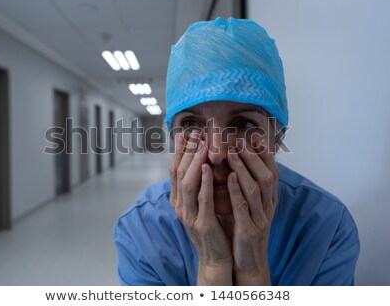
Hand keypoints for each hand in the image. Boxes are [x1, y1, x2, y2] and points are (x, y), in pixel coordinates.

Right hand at [169, 132, 232, 284]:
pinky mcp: (202, 223)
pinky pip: (202, 199)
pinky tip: (207, 168)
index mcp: (178, 200)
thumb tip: (199, 162)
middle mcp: (179, 206)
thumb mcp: (200, 204)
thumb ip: (197, 185)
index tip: (184, 133)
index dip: (179, 151)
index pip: (174, 170)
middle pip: (178, 173)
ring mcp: (189, 215)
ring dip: (193, 162)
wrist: (215, 257)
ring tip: (201, 145)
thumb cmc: (211, 227)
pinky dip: (204, 182)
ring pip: (187, 183)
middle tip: (193, 133)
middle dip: (185, 151)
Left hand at [225, 139, 278, 284]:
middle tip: (240, 139)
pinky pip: (243, 208)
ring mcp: (260, 219)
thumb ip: (249, 187)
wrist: (249, 263)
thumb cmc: (246, 231)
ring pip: (256, 189)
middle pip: (267, 176)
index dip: (264, 154)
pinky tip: (229, 178)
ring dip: (244, 168)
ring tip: (232, 152)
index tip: (254, 137)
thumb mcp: (252, 207)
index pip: (272, 172)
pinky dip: (237, 191)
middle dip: (254, 156)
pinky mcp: (248, 231)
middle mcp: (268, 208)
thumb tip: (241, 163)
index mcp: (270, 201)